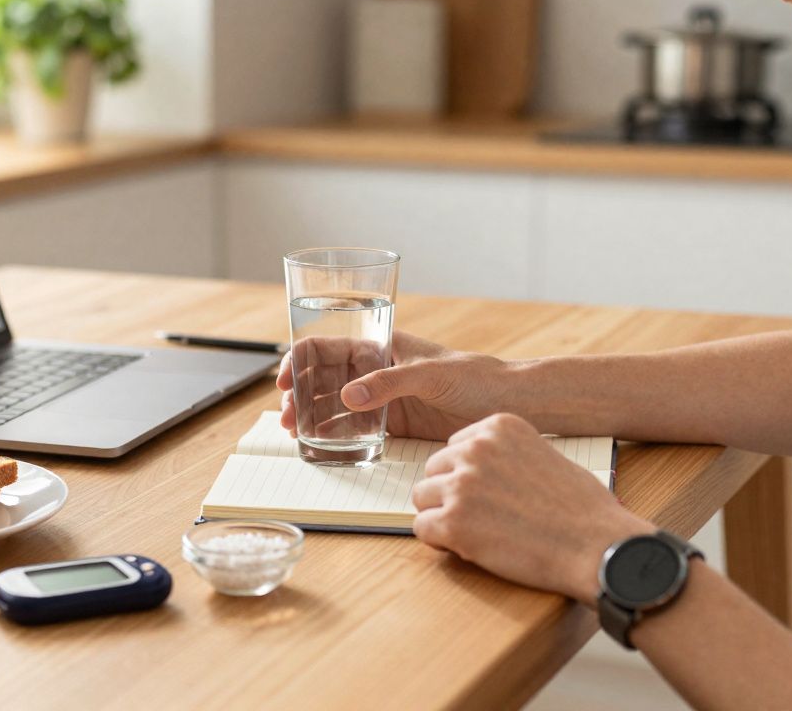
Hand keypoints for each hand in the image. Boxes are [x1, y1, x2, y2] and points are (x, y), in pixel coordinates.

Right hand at [275, 331, 515, 440]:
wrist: (508, 403)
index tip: (283, 380)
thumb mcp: (431, 374)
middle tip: (286, 417)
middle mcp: (377, 371)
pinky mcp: (395, 424)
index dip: (300, 360)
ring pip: (336, 406)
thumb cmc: (477, 376)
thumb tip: (349, 396)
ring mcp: (384, 398)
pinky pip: (357, 429)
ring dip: (313, 417)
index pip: (329, 346)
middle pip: (325, 378)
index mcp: (382, 347)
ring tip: (296, 433)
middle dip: (299, 394)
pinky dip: (336, 435)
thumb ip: (390, 383)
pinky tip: (320, 444)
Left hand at [411, 413, 651, 604]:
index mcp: (498, 426)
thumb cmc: (580, 508)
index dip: (467, 475)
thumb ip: (504, 453)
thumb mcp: (542, 454)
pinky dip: (441, 543)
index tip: (492, 494)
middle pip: (434, 470)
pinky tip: (471, 547)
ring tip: (478, 533)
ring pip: (422, 498)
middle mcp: (476, 448)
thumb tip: (472, 469)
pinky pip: (422, 528)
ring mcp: (462, 484)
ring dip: (442, 517)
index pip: (454, 447)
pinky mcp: (453, 522)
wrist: (596, 547)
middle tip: (483, 518)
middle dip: (450, 495)